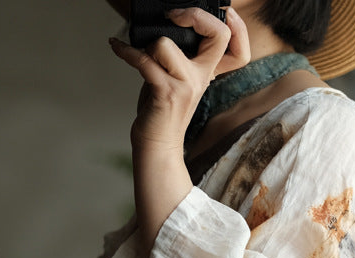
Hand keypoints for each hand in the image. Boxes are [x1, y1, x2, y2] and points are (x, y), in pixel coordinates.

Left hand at [110, 7, 250, 253]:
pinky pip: (143, 60)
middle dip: (197, 16)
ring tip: (139, 54)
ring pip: (166, 44)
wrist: (157, 147)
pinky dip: (126, 51)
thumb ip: (179, 58)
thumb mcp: (178, 82)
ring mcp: (185, 85)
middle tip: (175, 15)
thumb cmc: (162, 113)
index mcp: (206, 73)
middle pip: (218, 36)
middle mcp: (200, 78)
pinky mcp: (165, 93)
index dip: (238, 28)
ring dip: (147, 46)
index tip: (223, 12)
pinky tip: (116, 46)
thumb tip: (164, 28)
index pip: (238, 50)